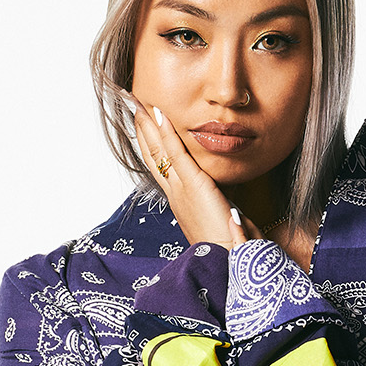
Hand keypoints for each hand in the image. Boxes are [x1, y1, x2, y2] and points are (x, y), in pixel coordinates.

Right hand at [123, 91, 261, 249]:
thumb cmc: (232, 247)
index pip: (162, 169)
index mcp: (181, 204)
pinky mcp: (194, 187)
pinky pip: (176, 154)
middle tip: (133, 107)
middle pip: (153, 157)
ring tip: (139, 103)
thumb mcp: (225, 221)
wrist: (232, 262)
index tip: (145, 127)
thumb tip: (232, 205)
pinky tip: (158, 114)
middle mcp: (176, 196)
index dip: (151, 147)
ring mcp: (182, 191)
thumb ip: (225, 209)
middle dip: (143, 132)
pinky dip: (166, 133)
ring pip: (159, 152)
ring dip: (148, 126)